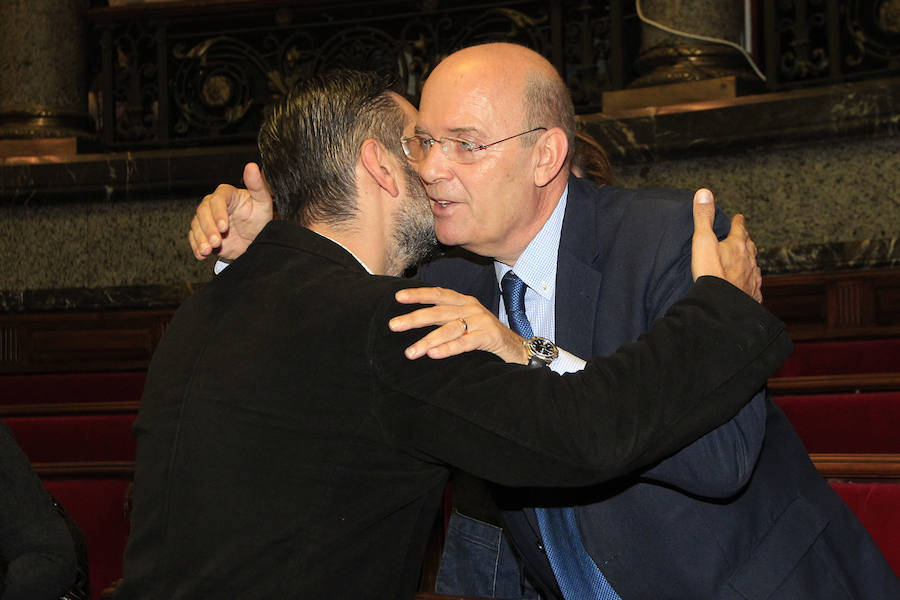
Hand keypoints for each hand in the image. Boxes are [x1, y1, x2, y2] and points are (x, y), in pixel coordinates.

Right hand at [188, 162, 274, 259]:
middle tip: (216, 241)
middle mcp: (213, 205)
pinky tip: (201, 254)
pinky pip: (194, 238)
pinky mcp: (202, 234)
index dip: (218, 213)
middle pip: (203, 213)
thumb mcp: (262, 202)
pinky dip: (196, 246)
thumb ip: (257, 185)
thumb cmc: (259, 217)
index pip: (217, 199)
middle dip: (208, 228)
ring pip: (196, 226)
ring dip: (201, 239)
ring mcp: (206, 220)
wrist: (254, 239)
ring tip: (208, 250)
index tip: (224, 226)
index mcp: (226, 194)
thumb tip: (252, 166)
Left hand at [388, 287, 527, 364]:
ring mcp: (481, 321)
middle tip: (394, 325)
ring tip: (410, 352)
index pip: (439, 294)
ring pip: (449, 329)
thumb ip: (448, 320)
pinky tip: (433, 354)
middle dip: (415, 318)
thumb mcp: (467, 323)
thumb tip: (417, 320)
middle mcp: (472, 308)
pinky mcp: (489, 337)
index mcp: (465, 302)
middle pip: (439, 311)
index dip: (418, 295)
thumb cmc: (488, 336)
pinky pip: (465, 343)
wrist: (519, 348)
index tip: (398, 297)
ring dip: (427, 340)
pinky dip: (448, 348)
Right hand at [691, 188, 761, 301]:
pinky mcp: (752, 294)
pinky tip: (749, 285)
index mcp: (737, 245)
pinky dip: (751, 281)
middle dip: (746, 240)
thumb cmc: (711, 273)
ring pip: (753, 265)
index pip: (739, 228)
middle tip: (744, 237)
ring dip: (750, 261)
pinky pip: (754, 285)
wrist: (722, 305)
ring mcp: (752, 277)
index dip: (739, 222)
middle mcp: (749, 260)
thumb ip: (703, 217)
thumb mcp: (702, 241)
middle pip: (750, 246)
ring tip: (746, 260)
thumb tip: (704, 192)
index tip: (740, 216)